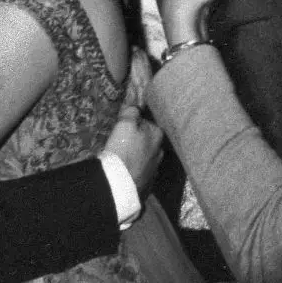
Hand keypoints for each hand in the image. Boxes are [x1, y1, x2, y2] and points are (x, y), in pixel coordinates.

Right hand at [104, 81, 164, 195]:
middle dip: (138, 141)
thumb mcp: (125, 123)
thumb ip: (132, 110)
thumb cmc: (123, 148)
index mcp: (158, 134)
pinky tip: (125, 172)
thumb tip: (136, 98)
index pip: (147, 123)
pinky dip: (135, 170)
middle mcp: (161, 151)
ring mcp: (155, 169)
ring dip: (137, 156)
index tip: (123, 128)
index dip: (134, 124)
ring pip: (146, 157)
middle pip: (148, 140)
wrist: (119, 183)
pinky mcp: (148, 184)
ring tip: (122, 159)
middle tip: (121, 144)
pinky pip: (141, 172)